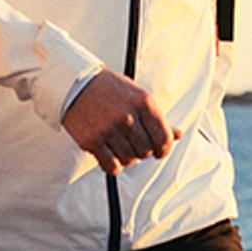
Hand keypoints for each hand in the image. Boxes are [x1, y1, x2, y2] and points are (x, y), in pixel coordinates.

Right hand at [59, 71, 174, 173]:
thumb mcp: (138, 96)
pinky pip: (112, 166)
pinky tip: (110, 154)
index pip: (164, 138)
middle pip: (147, 152)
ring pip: (130, 160)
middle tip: (134, 143)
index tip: (160, 152)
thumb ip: (158, 118)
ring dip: (127, 157)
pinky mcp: (93, 141)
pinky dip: (113, 165)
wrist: (75, 83)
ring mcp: (109, 129)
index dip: (164, 149)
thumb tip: (177, 134)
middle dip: (143, 151)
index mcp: (144, 103)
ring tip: (120, 145)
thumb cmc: (108, 88)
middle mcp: (128, 116)